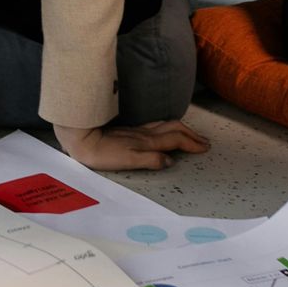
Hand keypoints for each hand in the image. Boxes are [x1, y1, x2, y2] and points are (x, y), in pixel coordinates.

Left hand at [52, 119, 209, 171]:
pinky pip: (157, 125)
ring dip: (183, 129)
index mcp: (147, 142)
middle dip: (192, 134)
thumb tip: (171, 160)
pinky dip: (169, 127)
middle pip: (175, 129)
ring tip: (192, 134)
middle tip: (205, 141)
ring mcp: (138, 131)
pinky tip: (167, 129)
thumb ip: (150, 160)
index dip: (192, 143)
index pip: (176, 140)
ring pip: (167, 125)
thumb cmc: (102, 153)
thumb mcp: (127, 161)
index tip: (205, 147)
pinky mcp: (130, 130)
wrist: (82, 137)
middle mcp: (145, 134)